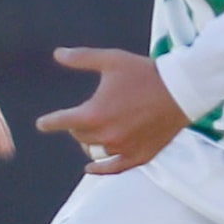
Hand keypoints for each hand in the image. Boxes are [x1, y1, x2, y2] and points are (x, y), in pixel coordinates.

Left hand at [36, 46, 187, 173]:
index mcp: (94, 114)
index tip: (42, 124)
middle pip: (79, 136)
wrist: (181, 90)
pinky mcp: (139, 156)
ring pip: (94, 152)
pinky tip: (91, 169)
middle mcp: (106, 136)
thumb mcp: (111, 60)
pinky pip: (114, 168)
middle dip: (77, 127)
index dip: (49, 122)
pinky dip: (100, 169)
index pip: (62, 122)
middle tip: (82, 117)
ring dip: (90, 143)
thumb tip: (57, 54)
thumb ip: (81, 59)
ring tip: (92, 134)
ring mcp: (123, 149)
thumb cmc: (145, 73)